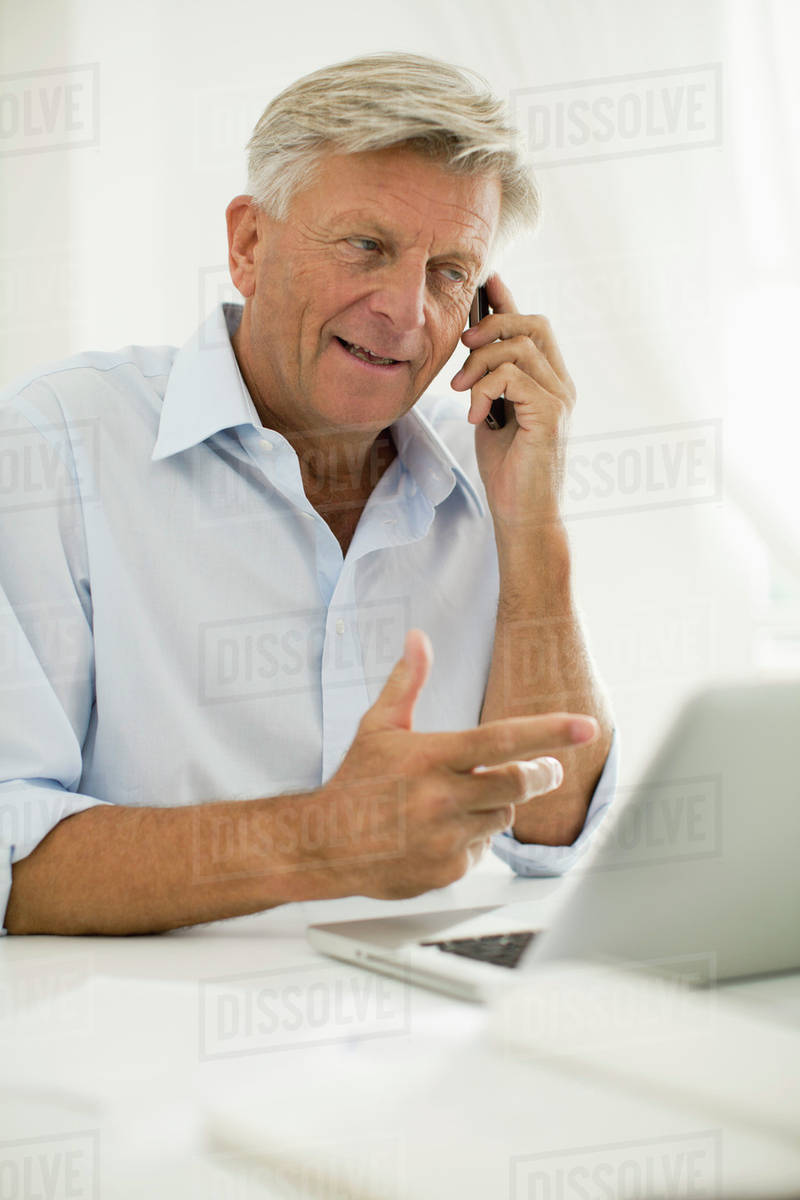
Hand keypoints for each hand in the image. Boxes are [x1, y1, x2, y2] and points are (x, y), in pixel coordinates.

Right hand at [319, 629, 597, 898]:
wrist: (322, 843)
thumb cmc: (354, 782)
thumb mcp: (377, 726)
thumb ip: (407, 682)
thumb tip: (418, 639)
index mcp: (429, 757)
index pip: (502, 739)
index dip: (550, 731)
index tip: (584, 727)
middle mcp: (440, 797)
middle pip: (518, 783)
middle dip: (541, 774)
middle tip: (546, 768)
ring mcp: (444, 837)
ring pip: (504, 817)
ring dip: (499, 805)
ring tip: (470, 799)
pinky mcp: (447, 869)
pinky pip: (483, 849)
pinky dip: (474, 837)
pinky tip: (445, 830)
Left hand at [450, 274, 575, 528]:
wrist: (523, 516)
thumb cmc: (508, 472)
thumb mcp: (491, 416)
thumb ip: (489, 383)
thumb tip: (471, 350)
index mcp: (549, 381)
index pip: (532, 325)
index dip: (507, 300)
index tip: (485, 281)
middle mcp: (561, 384)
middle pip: (533, 322)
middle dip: (491, 325)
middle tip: (462, 349)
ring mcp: (559, 398)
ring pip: (519, 346)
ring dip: (479, 363)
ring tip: (460, 393)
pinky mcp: (550, 415)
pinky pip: (513, 376)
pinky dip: (485, 389)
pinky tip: (474, 414)